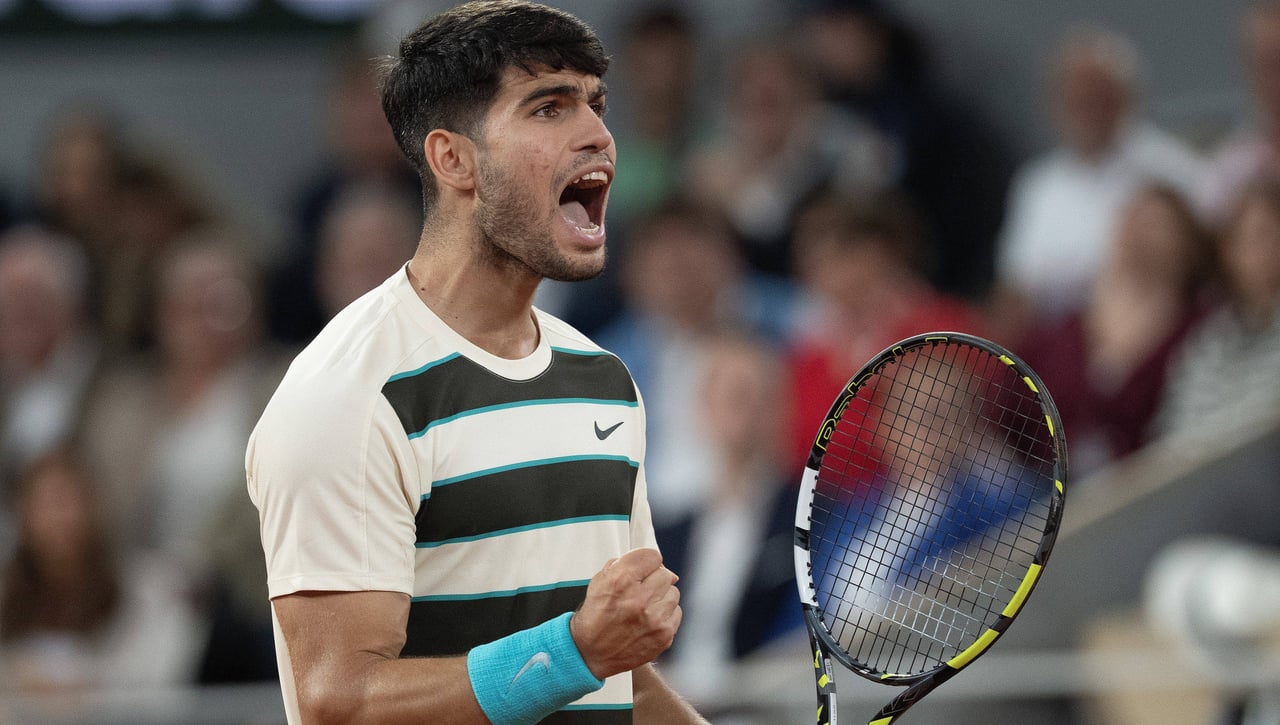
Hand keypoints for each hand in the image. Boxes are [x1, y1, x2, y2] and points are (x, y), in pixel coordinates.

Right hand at [570, 548, 681, 678]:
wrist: (591, 654)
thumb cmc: (594, 619)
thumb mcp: (599, 582)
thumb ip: (623, 565)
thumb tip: (648, 561)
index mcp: (621, 582)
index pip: (652, 556)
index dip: (646, 562)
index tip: (644, 567)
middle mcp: (639, 599)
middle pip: (664, 574)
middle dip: (653, 579)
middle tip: (641, 589)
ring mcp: (654, 619)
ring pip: (673, 593)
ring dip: (661, 597)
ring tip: (645, 606)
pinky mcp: (664, 635)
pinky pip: (676, 613)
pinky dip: (665, 614)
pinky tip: (650, 619)